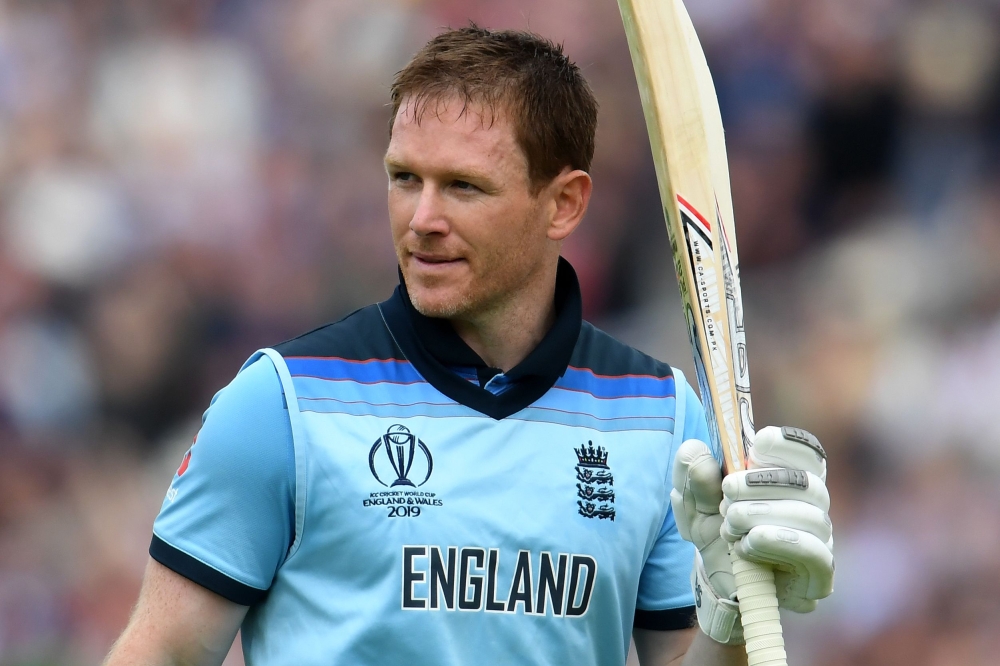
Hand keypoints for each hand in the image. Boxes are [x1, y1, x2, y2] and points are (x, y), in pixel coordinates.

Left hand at [670, 426, 834, 644]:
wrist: (722, 587)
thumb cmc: (716, 535)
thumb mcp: (694, 505)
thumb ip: (692, 477)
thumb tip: (694, 450)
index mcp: (786, 479)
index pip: (806, 453)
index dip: (788, 444)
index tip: (758, 445)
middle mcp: (810, 506)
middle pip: (807, 482)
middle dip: (761, 483)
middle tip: (726, 494)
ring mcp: (820, 539)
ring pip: (810, 514)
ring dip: (762, 515)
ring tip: (730, 526)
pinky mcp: (820, 573)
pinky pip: (815, 551)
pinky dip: (777, 541)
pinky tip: (748, 544)